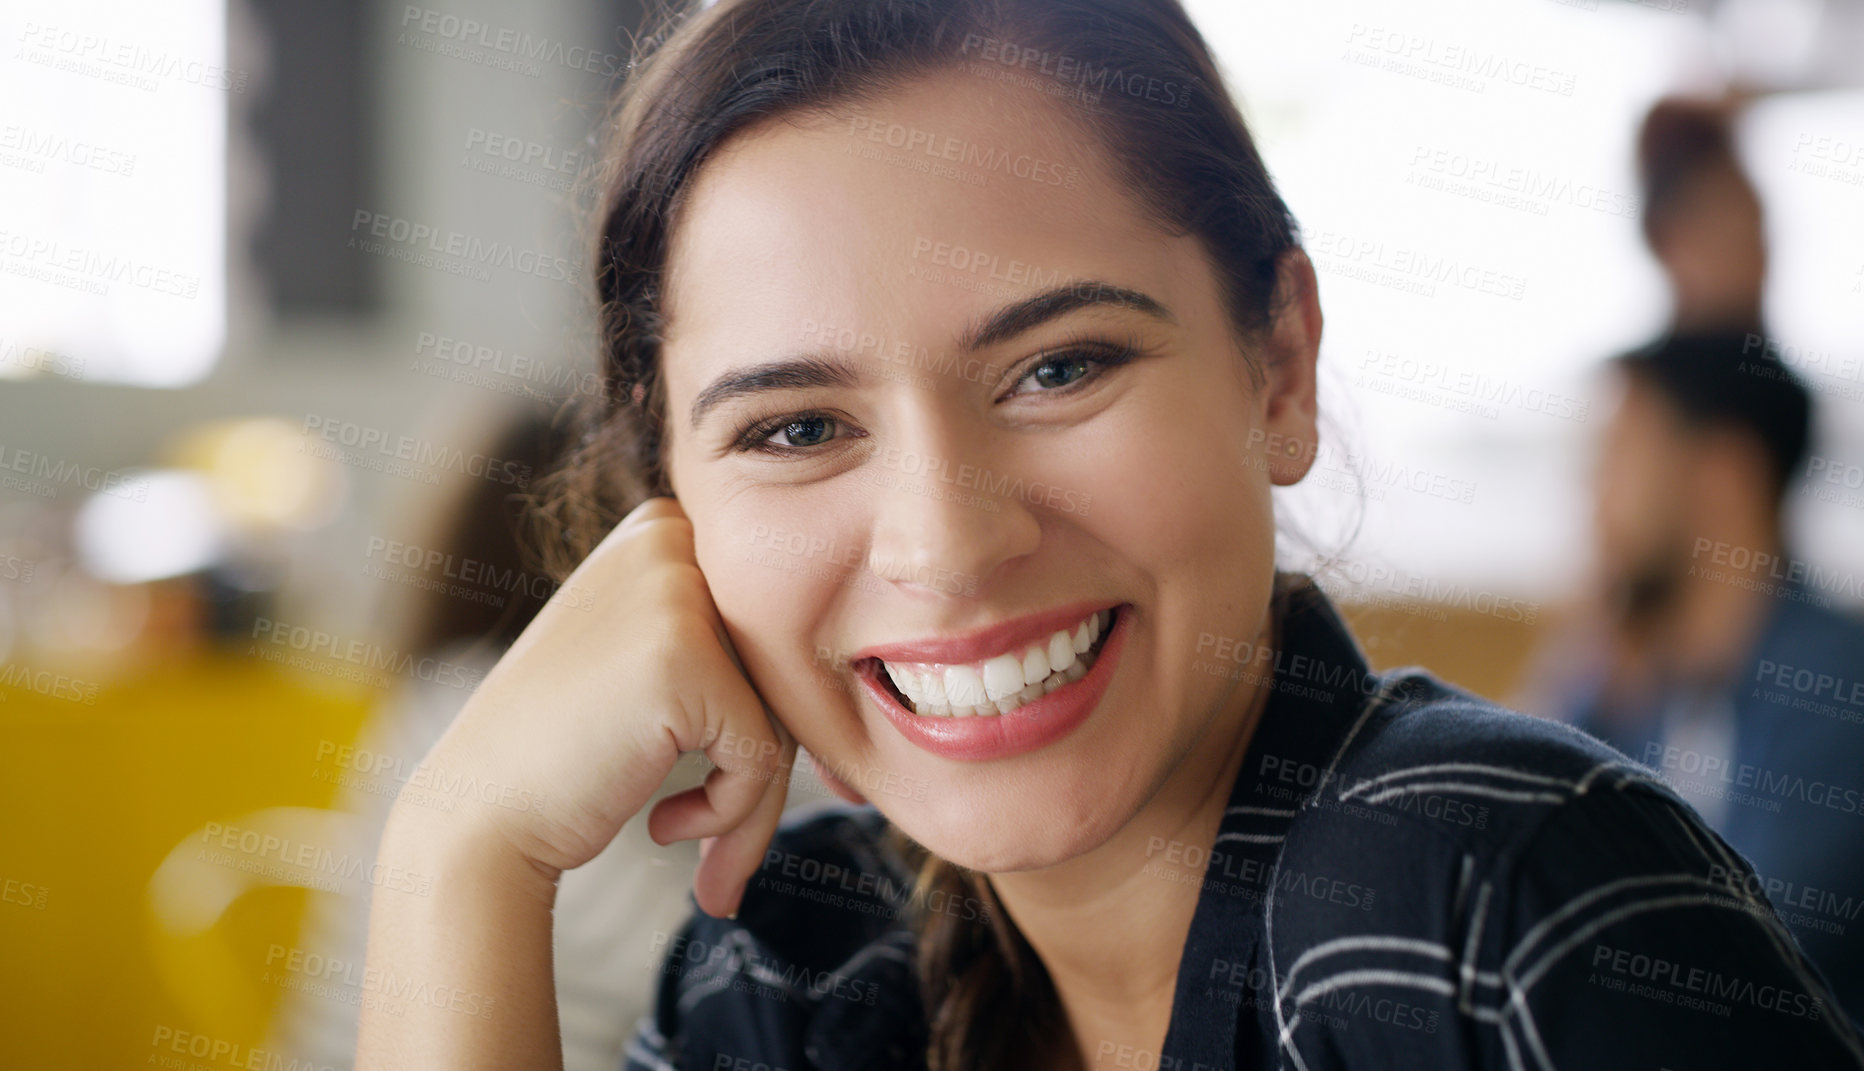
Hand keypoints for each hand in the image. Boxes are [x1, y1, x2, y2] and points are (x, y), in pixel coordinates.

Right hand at [403, 495, 795, 917]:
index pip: (765, 625)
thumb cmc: (565, 756)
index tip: (739, 786)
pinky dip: (732, 812)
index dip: (761, 714)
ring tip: (694, 843)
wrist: (475, 817)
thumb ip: (726, 643)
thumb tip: (850, 676)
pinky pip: (764, 753)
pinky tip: (664, 827)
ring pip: (782, 710)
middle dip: (762, 762)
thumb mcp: (642, 659)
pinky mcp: (689, 659)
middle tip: (723, 845)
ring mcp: (678, 593)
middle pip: (781, 662)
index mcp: (661, 528)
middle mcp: (670, 541)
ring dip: (751, 799)